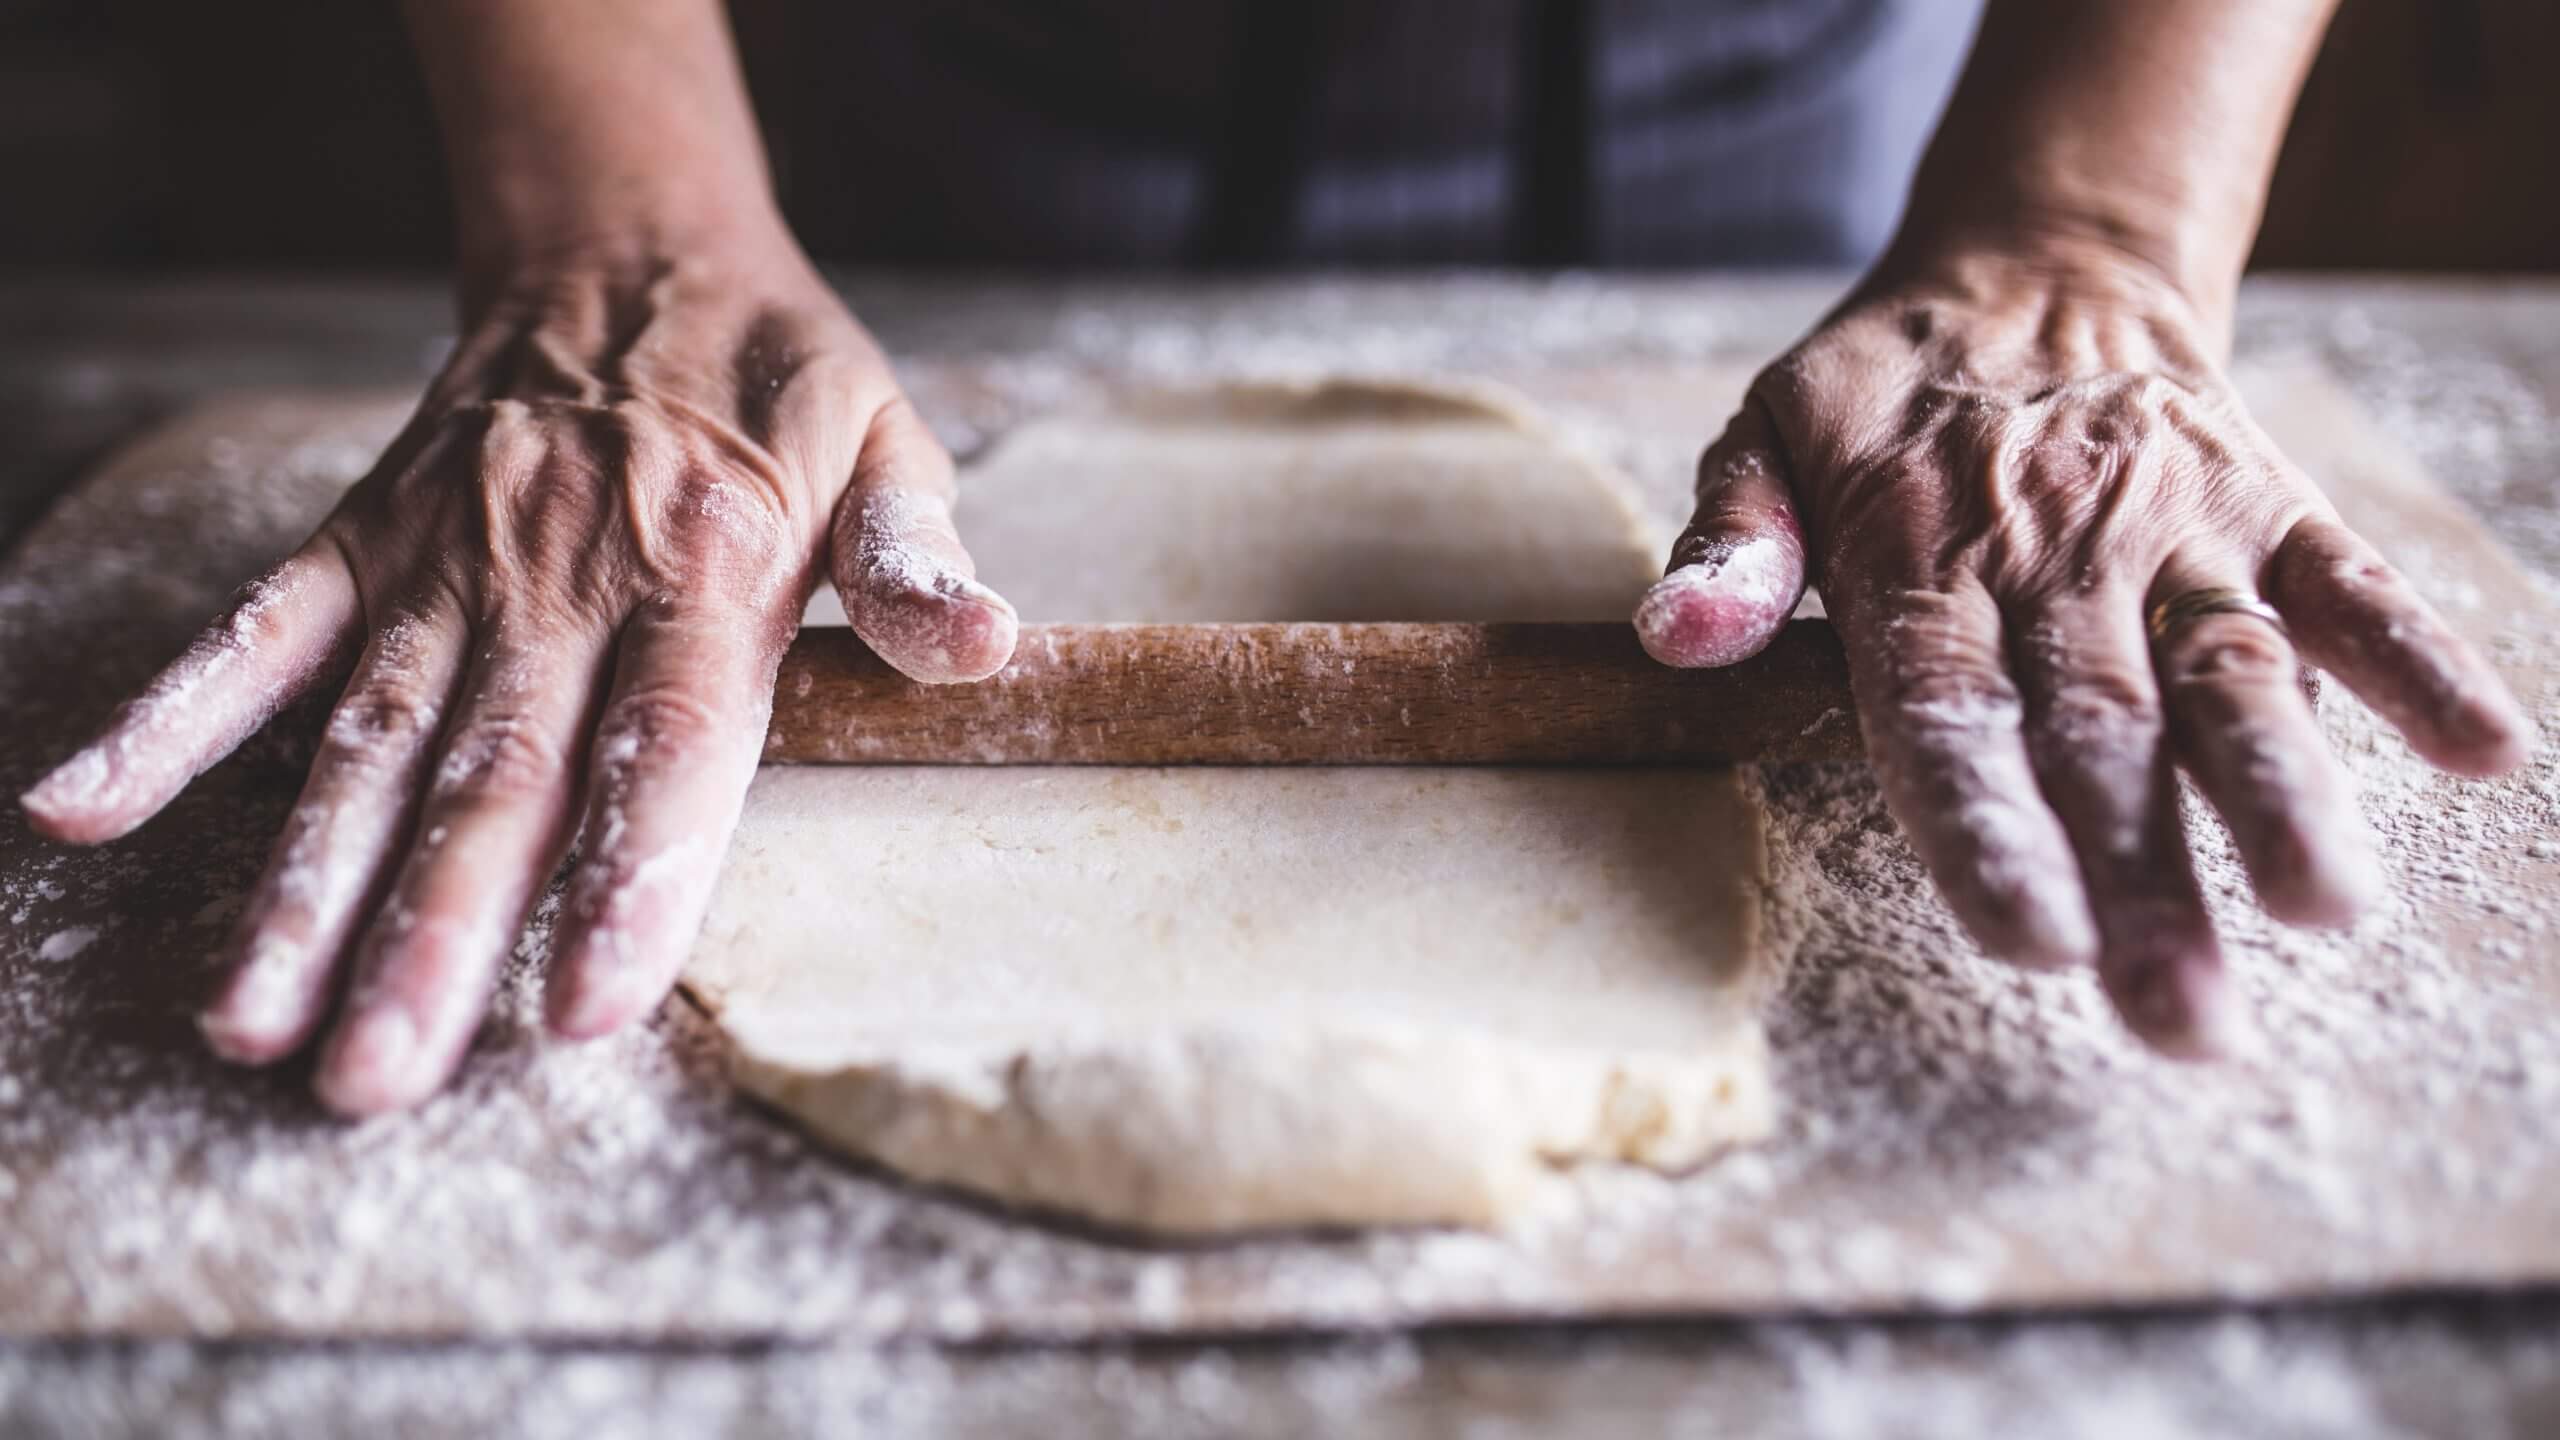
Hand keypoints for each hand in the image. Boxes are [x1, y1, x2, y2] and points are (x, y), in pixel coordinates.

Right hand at [20, 231, 1019, 1112]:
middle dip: (430, 939)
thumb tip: (990, 654)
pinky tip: (80, 810)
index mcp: (706, 571)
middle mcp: (562, 579)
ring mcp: (446, 561)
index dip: (627, 880)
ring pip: (365, 741)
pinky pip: (256, 631)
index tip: (578, 1010)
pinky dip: (169, 716)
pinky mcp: (365, 538)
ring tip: (253, 1023)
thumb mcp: (889, 449)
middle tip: (374, 1083)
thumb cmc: (780, 386)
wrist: (633, 245)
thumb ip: (918, 563)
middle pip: (492, 781)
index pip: (666, 750)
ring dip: (303, 886)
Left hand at [1635, 244, 2530, 1054]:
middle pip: (2103, 734)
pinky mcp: (2271, 507)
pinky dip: (2415, 657)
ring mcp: (2176, 533)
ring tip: (2325, 908)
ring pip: (2235, 673)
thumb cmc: (1881, 400)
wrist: (2036, 268)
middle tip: (2181, 1018)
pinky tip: (2480, 749)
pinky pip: (2352, 582)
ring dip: (2284, 792)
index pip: (1951, 715)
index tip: (2032, 942)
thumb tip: (1675, 639)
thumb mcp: (1767, 438)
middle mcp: (2056, 558)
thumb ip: (1732, 545)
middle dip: (2144, 879)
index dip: (1990, 829)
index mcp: (1919, 562)